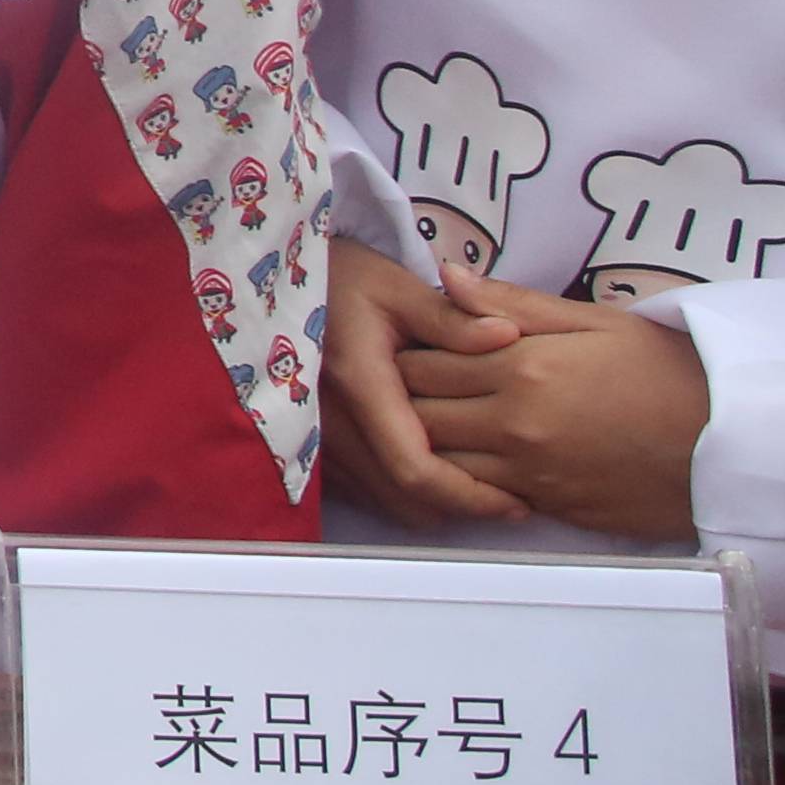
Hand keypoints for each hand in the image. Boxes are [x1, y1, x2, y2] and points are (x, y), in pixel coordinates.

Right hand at [318, 236, 526, 523]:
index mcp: (359, 384)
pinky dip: (402, 492)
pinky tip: (431, 469)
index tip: (515, 502)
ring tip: (477, 484)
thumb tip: (508, 334)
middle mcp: (331, 424)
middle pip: (405, 500)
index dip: (470, 495)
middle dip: (460, 507)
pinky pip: (364, 491)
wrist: (269, 280)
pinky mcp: (310, 445)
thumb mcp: (395, 286)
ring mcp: (316, 440)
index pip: (416, 468)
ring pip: (385, 502)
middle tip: (509, 498)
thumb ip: (451, 318)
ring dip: (432, 502)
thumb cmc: (337, 277)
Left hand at [394, 269, 712, 541]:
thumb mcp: (596, 320)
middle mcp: (515, 425)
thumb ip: (511, 301)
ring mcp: (530, 473)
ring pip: (440, 462)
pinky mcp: (550, 508)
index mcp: (521, 368)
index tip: (409, 345)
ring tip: (440, 421)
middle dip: (405, 398)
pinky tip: (476, 459)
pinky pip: (481, 495)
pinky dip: (466, 479)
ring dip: (430, 443)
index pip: (420, 362)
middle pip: (417, 414)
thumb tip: (446, 276)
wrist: (733, 440)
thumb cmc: (668, 370)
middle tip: (411, 385)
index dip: (406, 352)